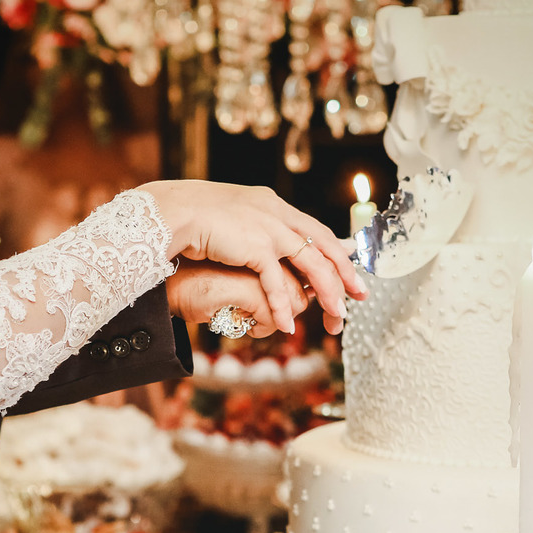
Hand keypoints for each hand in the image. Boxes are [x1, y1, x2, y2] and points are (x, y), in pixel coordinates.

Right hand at [141, 180, 367, 334]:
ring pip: (312, 266)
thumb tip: (266, 249)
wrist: (171, 211)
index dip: (337, 251)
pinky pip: (276, 283)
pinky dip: (282, 307)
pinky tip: (288, 326)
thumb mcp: (234, 219)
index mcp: (274, 205)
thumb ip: (256, 230)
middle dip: (345, 275)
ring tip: (336, 317)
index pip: (316, 229)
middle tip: (360, 295)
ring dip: (326, 295)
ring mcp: (269, 228)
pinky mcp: (256, 246)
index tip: (351, 269)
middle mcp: (278, 213)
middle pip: (325, 247)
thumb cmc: (193, 218)